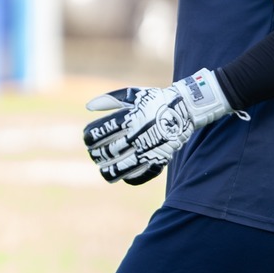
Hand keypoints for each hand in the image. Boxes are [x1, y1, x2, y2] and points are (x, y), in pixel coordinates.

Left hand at [82, 68, 230, 184]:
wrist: (185, 108)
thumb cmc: (155, 100)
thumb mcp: (133, 95)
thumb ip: (110, 99)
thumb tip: (88, 107)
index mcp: (129, 118)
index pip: (100, 133)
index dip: (89, 139)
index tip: (88, 141)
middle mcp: (137, 135)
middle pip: (108, 151)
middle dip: (97, 155)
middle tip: (95, 155)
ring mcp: (148, 148)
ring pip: (121, 167)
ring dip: (108, 170)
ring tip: (104, 170)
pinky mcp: (159, 158)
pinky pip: (141, 174)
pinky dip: (129, 177)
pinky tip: (123, 175)